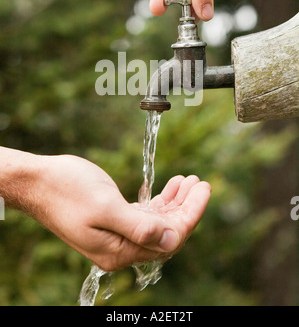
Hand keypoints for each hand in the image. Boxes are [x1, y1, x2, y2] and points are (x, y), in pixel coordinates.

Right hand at [31, 155, 210, 270]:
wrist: (38, 182)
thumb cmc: (66, 190)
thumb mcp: (104, 207)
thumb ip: (139, 226)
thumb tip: (172, 239)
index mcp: (119, 251)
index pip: (168, 239)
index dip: (190, 215)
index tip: (204, 190)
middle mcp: (120, 247)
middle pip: (166, 232)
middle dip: (186, 207)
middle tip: (201, 182)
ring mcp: (117, 234)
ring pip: (158, 222)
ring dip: (176, 202)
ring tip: (189, 180)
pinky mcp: (114, 220)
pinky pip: (146, 215)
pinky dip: (161, 201)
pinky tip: (171, 186)